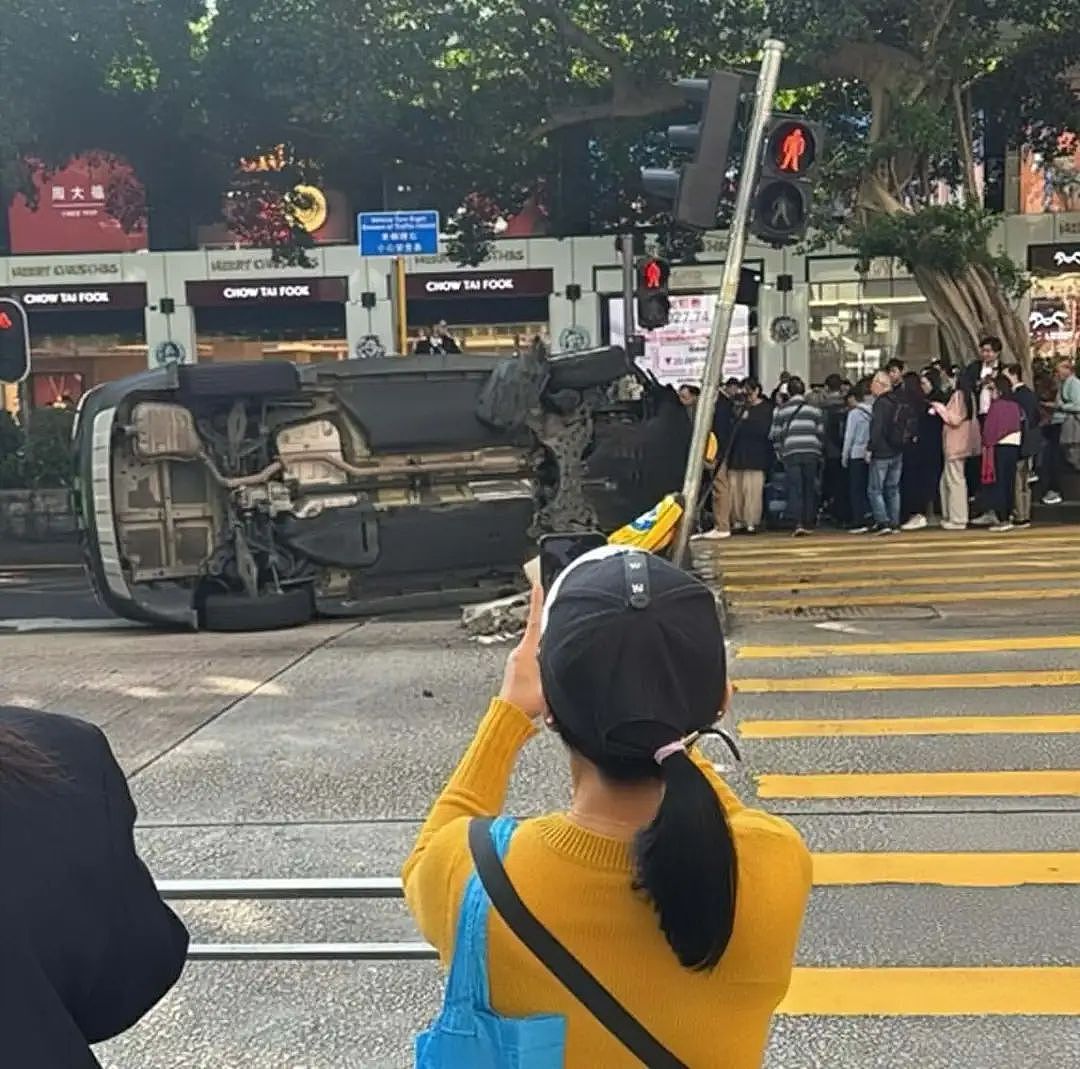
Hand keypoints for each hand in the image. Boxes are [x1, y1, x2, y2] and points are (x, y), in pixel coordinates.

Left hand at [499, 586, 546, 719]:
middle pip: (538, 635)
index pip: (534, 621)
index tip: (537, 585)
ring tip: (549, 676)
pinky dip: (541, 666)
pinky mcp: (517, 671)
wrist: (509, 718)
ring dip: (546, 657)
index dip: (537, 602)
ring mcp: (516, 662)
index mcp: (526, 652)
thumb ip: (557, 670)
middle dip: (549, 635)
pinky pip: (533, 662)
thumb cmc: (524, 703)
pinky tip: (544, 680)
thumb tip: (566, 662)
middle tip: (557, 638)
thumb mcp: (548, 685)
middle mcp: (519, 654)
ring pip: (537, 651)